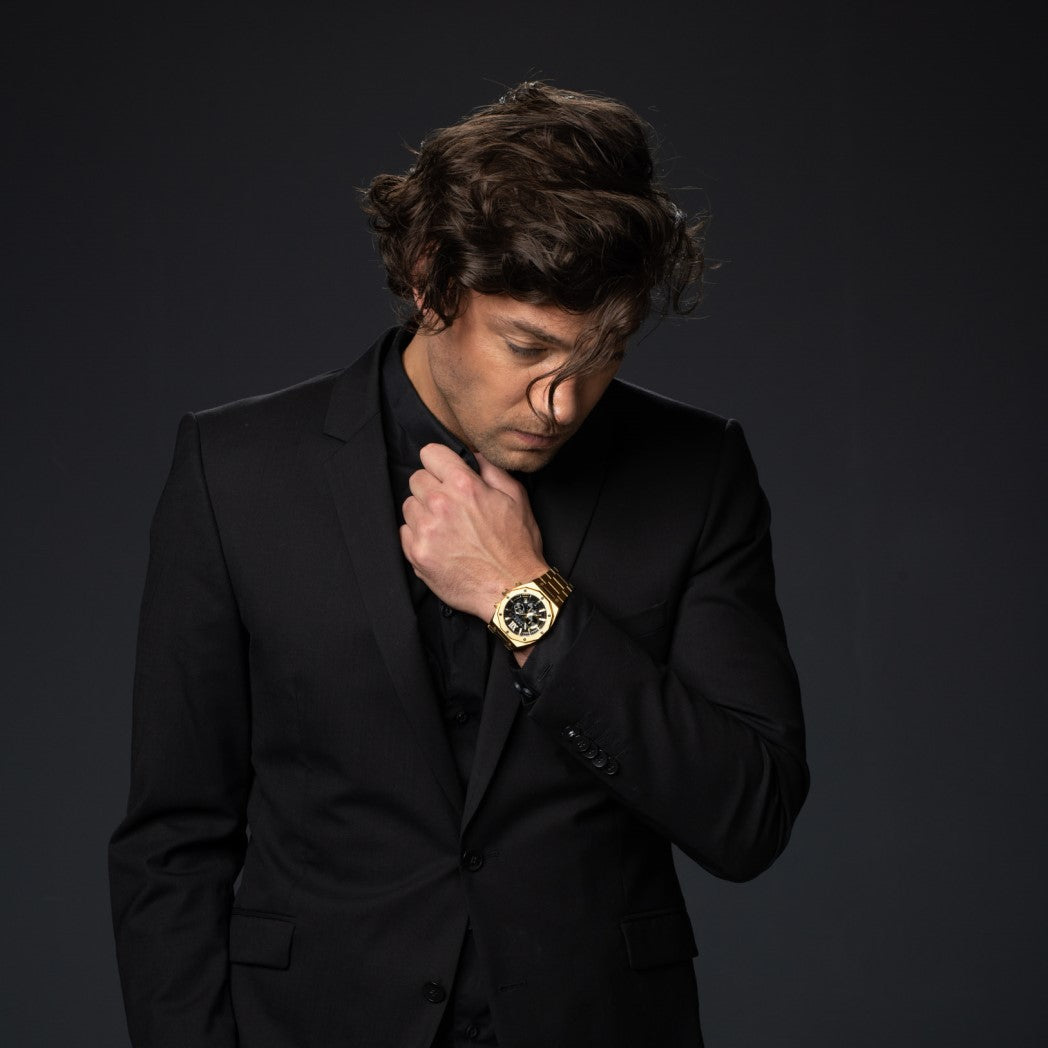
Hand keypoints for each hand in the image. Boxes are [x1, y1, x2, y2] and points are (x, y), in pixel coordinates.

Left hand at [400, 443, 547, 620]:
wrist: (512, 590)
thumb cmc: (517, 546)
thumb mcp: (516, 498)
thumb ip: (491, 470)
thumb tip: (473, 456)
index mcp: (463, 485)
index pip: (430, 453)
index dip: (439, 462)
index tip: (443, 471)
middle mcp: (440, 503)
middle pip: (416, 479)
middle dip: (431, 487)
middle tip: (449, 504)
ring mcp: (425, 530)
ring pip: (409, 506)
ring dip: (423, 512)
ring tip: (446, 527)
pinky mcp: (417, 554)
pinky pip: (405, 532)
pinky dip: (419, 535)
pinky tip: (440, 544)